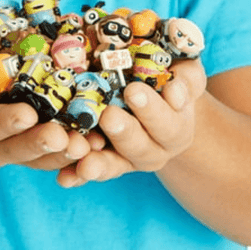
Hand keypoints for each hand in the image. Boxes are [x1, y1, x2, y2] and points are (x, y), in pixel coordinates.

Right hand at [0, 36, 94, 169]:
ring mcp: (12, 151)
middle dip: (39, 143)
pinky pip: (54, 159)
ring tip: (84, 146)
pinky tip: (95, 146)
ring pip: (37, 160)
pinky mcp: (35, 153)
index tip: (27, 115)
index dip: (5, 121)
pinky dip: (73, 155)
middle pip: (13, 149)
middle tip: (61, 136)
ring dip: (61, 154)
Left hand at [56, 58, 206, 186]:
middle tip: (108, 115)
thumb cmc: (170, 76)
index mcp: (177, 128)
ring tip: (86, 161)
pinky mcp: (105, 162)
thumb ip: (185, 79)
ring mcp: (129, 159)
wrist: (155, 96)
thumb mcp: (184, 72)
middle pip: (141, 147)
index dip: (152, 110)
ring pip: (115, 165)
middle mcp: (155, 149)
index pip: (169, 124)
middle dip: (124, 131)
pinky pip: (91, 171)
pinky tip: (65, 177)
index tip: (133, 91)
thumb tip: (175, 91)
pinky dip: (77, 175)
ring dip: (100, 163)